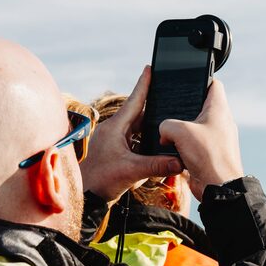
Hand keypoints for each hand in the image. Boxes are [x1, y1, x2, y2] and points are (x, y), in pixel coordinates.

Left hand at [80, 66, 182, 201]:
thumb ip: (157, 165)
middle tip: (169, 99)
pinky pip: (135, 143)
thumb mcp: (132, 171)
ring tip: (167, 126)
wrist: (85, 197)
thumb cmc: (100, 180)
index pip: (134, 101)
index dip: (144, 84)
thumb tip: (180, 162)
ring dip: (151, 129)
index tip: (150, 68)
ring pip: (137, 130)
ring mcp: (114, 142)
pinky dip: (146, 144)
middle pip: (139, 114)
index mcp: (116, 127)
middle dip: (154, 108)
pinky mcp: (116, 153)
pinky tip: (157, 148)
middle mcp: (114, 131)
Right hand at [158, 79, 243, 199]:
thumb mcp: (179, 131)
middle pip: (199, 107)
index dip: (200, 79)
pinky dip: (183, 147)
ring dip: (181, 132)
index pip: (214, 85)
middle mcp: (220, 122)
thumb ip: (166, 125)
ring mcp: (215, 139)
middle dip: (183, 110)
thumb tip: (164, 132)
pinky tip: (172, 150)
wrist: (218, 187)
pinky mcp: (209, 154)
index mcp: (219, 109)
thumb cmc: (208, 155)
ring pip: (194, 128)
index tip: (186, 81)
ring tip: (168, 134)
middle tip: (169, 111)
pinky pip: (193, 145)